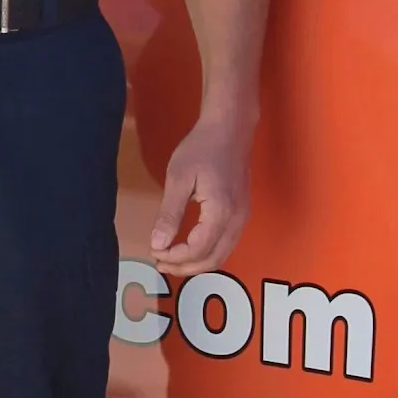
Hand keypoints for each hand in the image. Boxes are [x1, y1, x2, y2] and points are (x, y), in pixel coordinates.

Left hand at [150, 110, 254, 276]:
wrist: (230, 130)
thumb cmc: (201, 149)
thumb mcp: (178, 178)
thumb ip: (169, 214)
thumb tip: (157, 244)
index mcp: (221, 212)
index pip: (198, 249)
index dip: (175, 257)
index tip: (154, 253)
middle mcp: (237, 221)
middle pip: (213, 259)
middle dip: (185, 267)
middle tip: (159, 263)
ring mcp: (243, 218)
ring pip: (222, 254)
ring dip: (196, 263)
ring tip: (170, 259)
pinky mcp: (242, 214)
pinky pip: (226, 243)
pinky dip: (207, 252)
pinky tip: (189, 247)